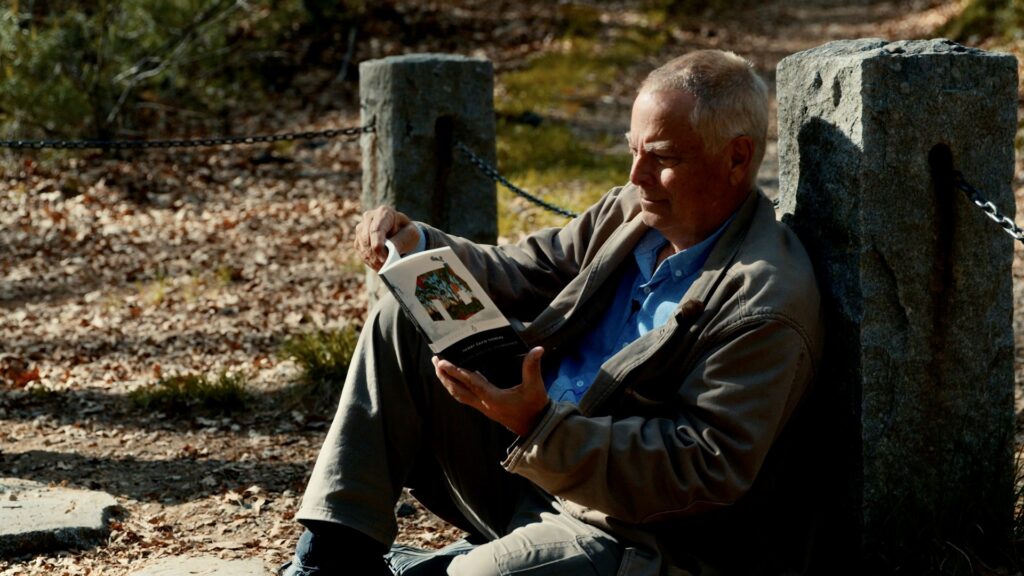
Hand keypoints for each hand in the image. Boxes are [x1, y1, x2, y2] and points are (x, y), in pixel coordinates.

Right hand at [354, 205, 421, 270]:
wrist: (401, 234)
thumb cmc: (407, 232)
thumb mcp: (410, 235)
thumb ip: (400, 240)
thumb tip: (388, 251)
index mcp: (384, 212)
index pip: (376, 230)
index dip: (378, 246)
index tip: (385, 259)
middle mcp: (369, 217)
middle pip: (366, 239)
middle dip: (376, 255)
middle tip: (387, 267)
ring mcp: (361, 228)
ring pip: (362, 247)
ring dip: (373, 260)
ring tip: (385, 268)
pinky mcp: (358, 240)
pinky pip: (361, 253)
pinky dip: (370, 262)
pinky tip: (380, 265)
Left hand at [433, 347, 550, 436]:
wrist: (535, 427)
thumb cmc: (534, 407)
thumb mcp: (535, 387)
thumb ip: (533, 367)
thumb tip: (538, 349)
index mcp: (493, 398)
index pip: (470, 382)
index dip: (455, 372)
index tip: (443, 363)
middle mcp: (484, 404)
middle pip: (457, 390)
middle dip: (444, 376)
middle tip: (436, 360)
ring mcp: (483, 407)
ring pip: (459, 395)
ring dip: (448, 382)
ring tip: (440, 369)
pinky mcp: (485, 408)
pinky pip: (465, 397)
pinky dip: (457, 386)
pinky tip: (456, 379)